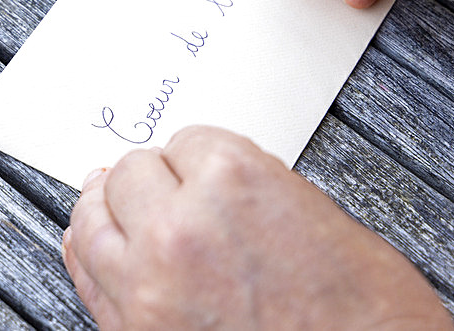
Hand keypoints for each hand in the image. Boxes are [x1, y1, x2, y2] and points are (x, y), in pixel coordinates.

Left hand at [62, 126, 453, 328]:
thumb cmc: (367, 319)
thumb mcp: (323, 220)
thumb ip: (257, 189)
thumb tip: (216, 185)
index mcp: (234, 181)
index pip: (186, 140)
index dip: (196, 156)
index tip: (196, 165)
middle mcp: (181, 228)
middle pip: (131, 172)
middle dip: (153, 177)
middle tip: (165, 186)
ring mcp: (149, 286)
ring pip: (94, 219)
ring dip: (108, 207)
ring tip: (111, 201)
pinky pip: (86, 276)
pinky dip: (88, 252)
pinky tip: (91, 241)